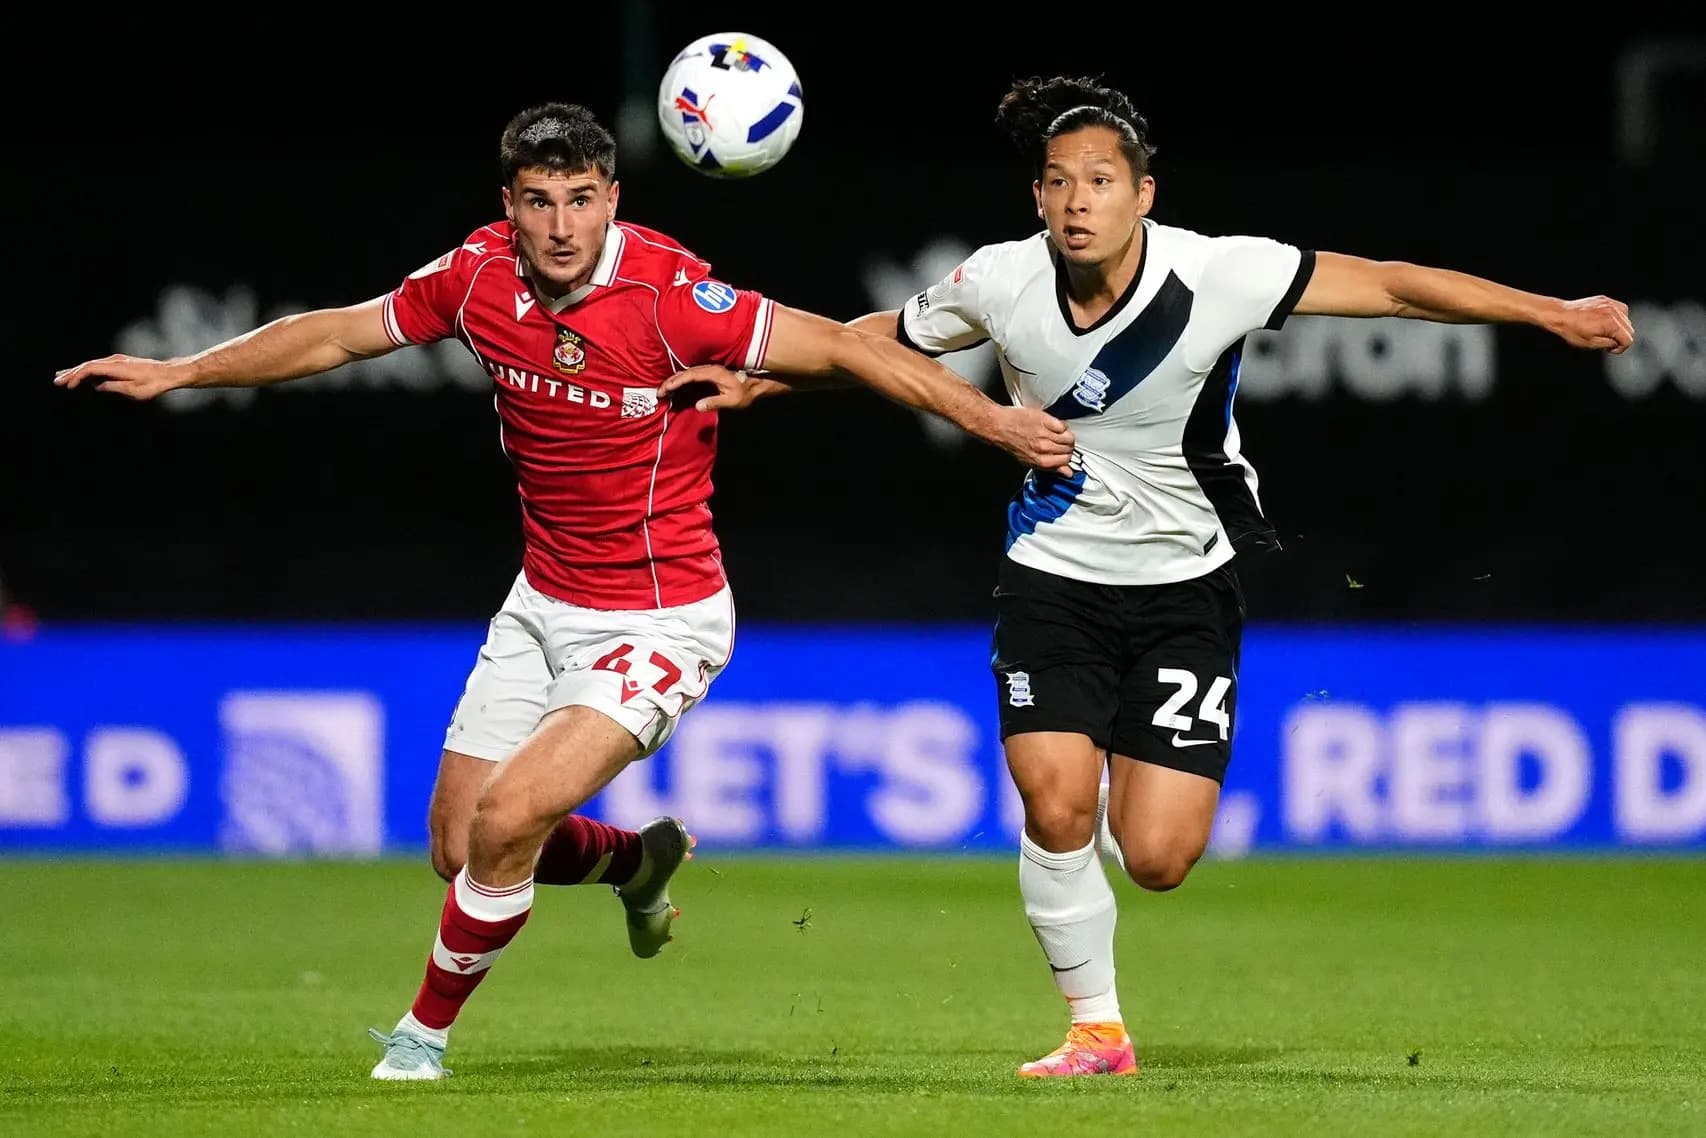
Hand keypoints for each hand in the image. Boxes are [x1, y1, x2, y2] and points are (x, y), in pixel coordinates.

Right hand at [53, 354, 185, 399]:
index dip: (77, 376)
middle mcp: (115, 361)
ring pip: (93, 364)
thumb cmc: (154, 384)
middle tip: (57, 381)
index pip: (90, 369)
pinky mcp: (121, 363)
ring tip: (63, 376)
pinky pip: (100, 366)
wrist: (169, 373)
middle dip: (71, 373)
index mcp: (116, 367)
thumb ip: (115, 387)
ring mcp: (118, 361)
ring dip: (78, 371)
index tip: (68, 385)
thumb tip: (98, 386)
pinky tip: (83, 376)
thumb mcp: (135, 391)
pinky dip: (89, 370)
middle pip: (88, 365)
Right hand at [658, 364, 755, 411]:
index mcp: (713, 373)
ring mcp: (709, 370)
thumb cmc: (745, 393)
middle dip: (671, 381)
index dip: (676, 381)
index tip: (666, 388)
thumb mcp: (732, 401)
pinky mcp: (709, 374)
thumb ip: (715, 402)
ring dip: (674, 380)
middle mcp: (709, 369)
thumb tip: (697, 406)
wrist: (756, 385)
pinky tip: (675, 386)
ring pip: (687, 373)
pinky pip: (691, 375)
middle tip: (659, 392)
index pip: (690, 375)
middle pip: (685, 373)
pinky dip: (681, 380)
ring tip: (663, 390)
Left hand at [990, 407, 1075, 474]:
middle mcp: (1043, 448)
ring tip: (1060, 434)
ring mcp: (1045, 434)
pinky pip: (1063, 426)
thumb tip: (1067, 472)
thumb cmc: (1011, 442)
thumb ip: (1050, 467)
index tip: (1065, 454)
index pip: (1066, 461)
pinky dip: (1062, 426)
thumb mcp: (1029, 461)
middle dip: (1068, 447)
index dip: (1067, 457)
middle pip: (1068, 449)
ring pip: (1068, 437)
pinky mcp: (1045, 420)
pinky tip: (1055, 426)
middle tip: (1062, 443)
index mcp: (1040, 461)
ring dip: (1067, 436)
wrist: (999, 427)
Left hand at [1547, 296, 1633, 353]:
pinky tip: (1606, 322)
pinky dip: (1617, 317)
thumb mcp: (1590, 344)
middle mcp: (1614, 312)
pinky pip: (1620, 309)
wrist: (1560, 314)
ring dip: (1619, 327)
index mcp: (1612, 324)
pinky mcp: (1605, 300)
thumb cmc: (1571, 329)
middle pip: (1629, 330)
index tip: (1612, 349)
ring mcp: (1610, 304)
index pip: (1628, 339)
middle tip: (1607, 342)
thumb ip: (1609, 344)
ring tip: (1605, 332)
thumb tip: (1616, 343)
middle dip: (1620, 338)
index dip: (1620, 348)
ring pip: (1626, 319)